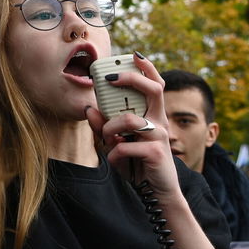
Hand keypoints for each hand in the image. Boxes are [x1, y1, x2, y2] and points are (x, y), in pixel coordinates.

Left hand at [84, 54, 180, 198]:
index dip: (148, 68)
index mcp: (153, 115)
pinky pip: (124, 146)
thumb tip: (89, 109)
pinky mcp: (156, 153)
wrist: (157, 194)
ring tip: (107, 140)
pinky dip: (114, 155)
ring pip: (129, 120)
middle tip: (110, 78)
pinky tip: (118, 162)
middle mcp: (159, 121)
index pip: (156, 84)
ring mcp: (160, 136)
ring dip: (109, 129)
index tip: (134, 54)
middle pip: (153, 89)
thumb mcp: (117, 144)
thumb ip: (103, 127)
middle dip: (131, 78)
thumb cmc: (138, 165)